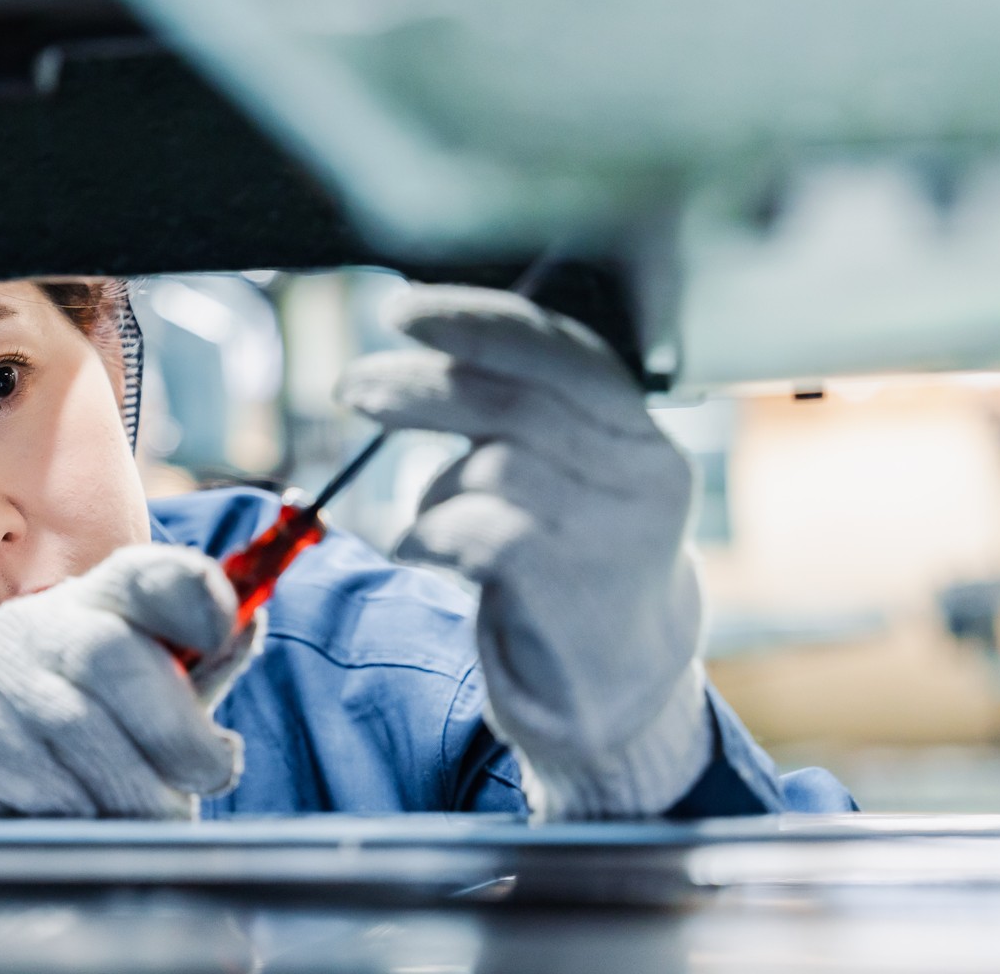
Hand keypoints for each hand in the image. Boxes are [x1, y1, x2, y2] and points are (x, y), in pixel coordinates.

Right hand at [0, 545, 262, 819]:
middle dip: (173, 727)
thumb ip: (200, 667)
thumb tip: (249, 622)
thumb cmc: (90, 740)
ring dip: (128, 795)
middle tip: (207, 775)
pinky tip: (69, 826)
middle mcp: (28, 632)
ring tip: (141, 820)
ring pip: (71, 735)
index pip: (143, 575)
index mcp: (92, 608)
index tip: (226, 627)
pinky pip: (20, 789)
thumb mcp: (154, 700)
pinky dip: (64, 821)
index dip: (190, 592)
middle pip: (108, 653)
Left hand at [338, 285, 709, 818]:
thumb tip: (430, 341)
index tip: (403, 311)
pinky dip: (434, 532)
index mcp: (641, 432)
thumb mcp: (573, 474)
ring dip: (435, 485)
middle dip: (423, 385)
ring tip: (425, 518)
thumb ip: (525, 410)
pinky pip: (482, 534)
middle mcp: (645, 476)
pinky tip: (424, 549)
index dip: (479, 321)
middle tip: (354, 388)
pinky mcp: (577, 594)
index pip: (562, 351)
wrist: (623, 688)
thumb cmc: (576, 561)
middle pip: (520, 402)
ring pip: (498, 466)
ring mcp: (617, 536)